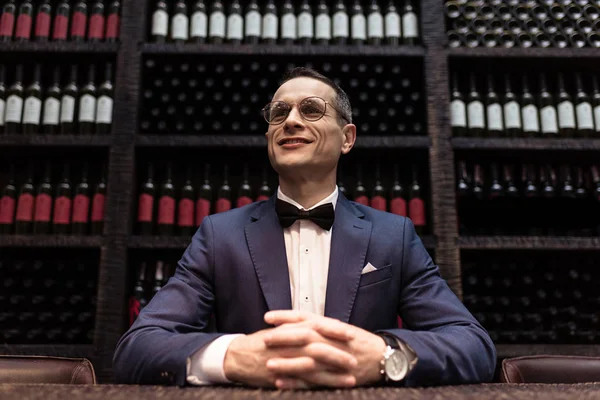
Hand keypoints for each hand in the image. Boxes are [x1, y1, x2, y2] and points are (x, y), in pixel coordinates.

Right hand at [223, 322, 357, 388]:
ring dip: (334, 374)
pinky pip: (302, 383)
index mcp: (291, 330)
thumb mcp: (280, 329)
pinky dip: (317, 386)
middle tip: (356, 359)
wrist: (237, 356)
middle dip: (339, 354)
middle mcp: (289, 344)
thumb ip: (298, 327)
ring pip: (314, 367)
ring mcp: (285, 361)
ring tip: (351, 378)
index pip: (317, 327)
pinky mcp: (281, 377)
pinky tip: (331, 390)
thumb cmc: (261, 342)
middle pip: (319, 347)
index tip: (351, 334)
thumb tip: (319, 324)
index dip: (334, 331)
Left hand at [264, 311, 386, 388]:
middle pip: (304, 336)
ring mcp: (334, 360)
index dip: (285, 316)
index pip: (305, 318)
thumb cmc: (358, 342)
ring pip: (307, 360)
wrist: (382, 358)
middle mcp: (331, 340)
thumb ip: (319, 325)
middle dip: (283, 337)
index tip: (267, 317)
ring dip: (287, 362)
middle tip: (264, 339)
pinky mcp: (336, 377)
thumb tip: (296, 321)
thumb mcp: (339, 328)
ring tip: (268, 364)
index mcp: (330, 327)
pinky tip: (281, 382)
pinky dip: (297, 382)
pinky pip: (314, 381)